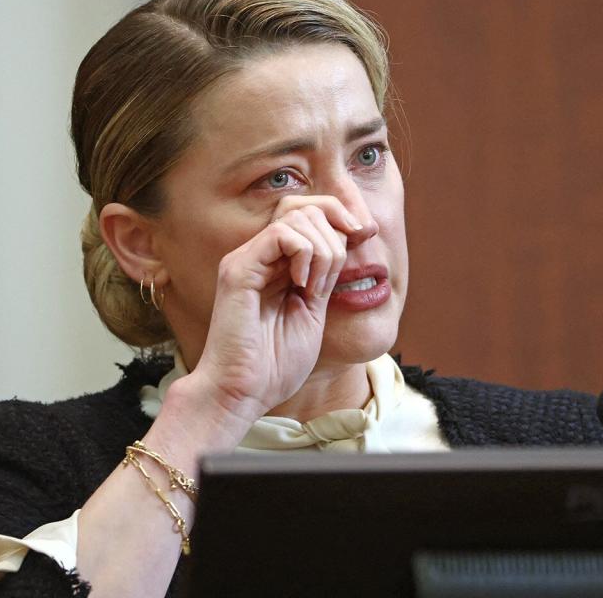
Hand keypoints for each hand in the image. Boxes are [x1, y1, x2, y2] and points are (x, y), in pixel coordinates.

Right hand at [189, 196, 364, 421]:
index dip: (342, 219)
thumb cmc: (275, 364)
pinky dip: (305, 253)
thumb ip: (325, 276)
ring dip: (322, 250)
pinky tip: (303, 285)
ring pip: (297, 216)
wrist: (246, 393)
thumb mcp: (313, 311)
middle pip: (306, 208)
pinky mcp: (238, 270)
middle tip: (330, 280)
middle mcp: (258, 256)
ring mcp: (246, 260)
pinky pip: (281, 234)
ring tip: (315, 287)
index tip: (364, 239)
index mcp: (276, 264)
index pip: (310, 214)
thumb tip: (348, 240)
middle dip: (336, 234)